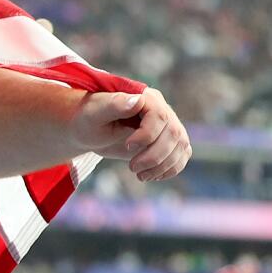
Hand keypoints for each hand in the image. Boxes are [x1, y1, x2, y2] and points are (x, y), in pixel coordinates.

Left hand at [70, 86, 190, 181]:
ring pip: (181, 146)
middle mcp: (161, 108)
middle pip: (174, 134)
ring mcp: (168, 125)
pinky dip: (171, 169)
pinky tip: (152, 175)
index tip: (127, 146)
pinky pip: (183, 155)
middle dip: (154, 156)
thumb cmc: (89, 118)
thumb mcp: (95, 112)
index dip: (147, 135)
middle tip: (132, 168)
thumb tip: (138, 100)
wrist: (89, 130)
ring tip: (140, 175)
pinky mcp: (170, 141)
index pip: (159, 116)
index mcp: (145, 97)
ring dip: (163, 166)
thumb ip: (115, 105)